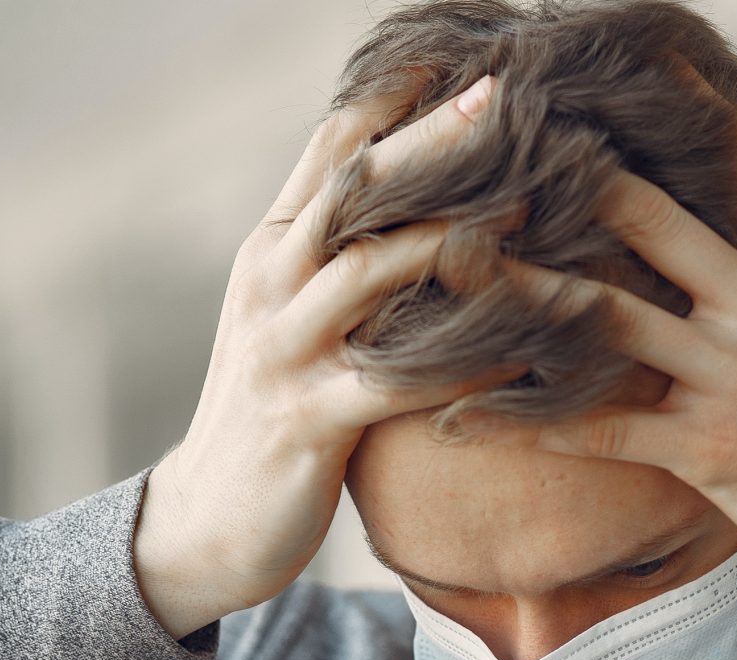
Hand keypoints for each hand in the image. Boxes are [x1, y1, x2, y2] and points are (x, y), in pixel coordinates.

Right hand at [131, 75, 506, 638]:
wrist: (205, 523)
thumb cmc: (269, 415)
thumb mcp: (289, 319)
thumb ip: (337, 258)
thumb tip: (413, 196)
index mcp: (271, 251)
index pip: (329, 151)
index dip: (390, 99)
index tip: (457, 58)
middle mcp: (270, 286)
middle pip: (351, 190)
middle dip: (426, 142)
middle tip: (499, 97)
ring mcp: (284, 352)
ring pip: (371, 272)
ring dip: (455, 239)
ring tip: (532, 214)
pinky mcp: (308, 420)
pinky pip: (398, 383)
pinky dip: (465, 362)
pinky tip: (528, 349)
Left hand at [514, 112, 736, 629]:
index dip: (685, 109)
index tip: (637, 74)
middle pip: (649, 220)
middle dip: (577, 183)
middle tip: (509, 159)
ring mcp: (729, 378)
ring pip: (607, 315)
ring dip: (527, 290)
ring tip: (455, 265)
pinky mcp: (707, 449)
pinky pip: (603, 429)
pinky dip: (531, 424)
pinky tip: (466, 417)